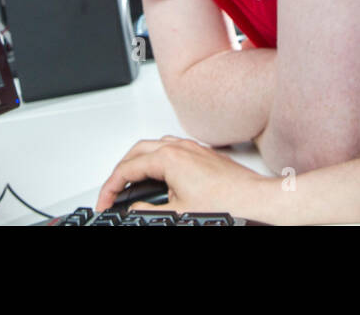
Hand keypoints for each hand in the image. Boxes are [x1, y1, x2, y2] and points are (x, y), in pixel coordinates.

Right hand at [95, 136, 275, 220]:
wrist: (255, 199)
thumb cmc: (227, 202)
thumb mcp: (177, 212)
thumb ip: (149, 209)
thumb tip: (135, 207)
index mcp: (168, 158)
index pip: (128, 169)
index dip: (111, 187)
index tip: (105, 201)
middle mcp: (179, 147)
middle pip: (137, 152)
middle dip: (121, 170)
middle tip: (113, 190)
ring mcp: (192, 148)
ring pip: (154, 146)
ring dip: (139, 162)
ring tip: (132, 181)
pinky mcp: (202, 154)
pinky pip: (171, 149)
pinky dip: (157, 160)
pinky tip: (160, 175)